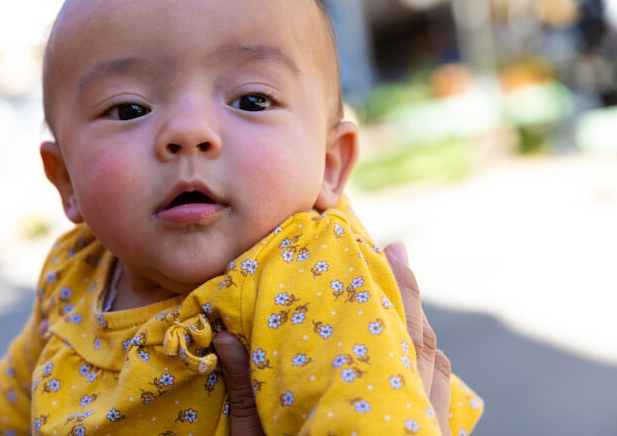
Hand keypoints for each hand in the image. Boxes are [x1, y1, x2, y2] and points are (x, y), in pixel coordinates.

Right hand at [212, 244, 452, 435]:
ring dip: (422, 330)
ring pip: (437, 371)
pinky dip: (430, 370)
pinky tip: (414, 359)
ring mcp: (425, 433)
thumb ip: (248, 393)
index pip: (392, 335)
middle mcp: (410, 418)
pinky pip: (439, 400)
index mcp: (371, 410)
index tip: (392, 247)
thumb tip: (225, 334)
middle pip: (423, 345)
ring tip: (405, 297)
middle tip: (398, 254)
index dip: (397, 287)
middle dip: (411, 296)